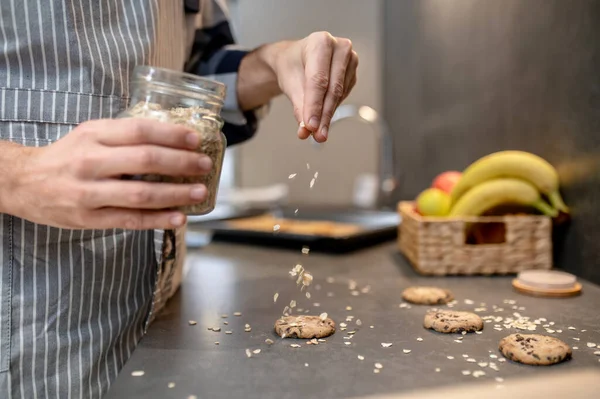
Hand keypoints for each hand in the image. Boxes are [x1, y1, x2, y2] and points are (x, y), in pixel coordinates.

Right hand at [3, 119, 212, 229]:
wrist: (23, 182)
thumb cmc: (67, 156)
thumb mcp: (90, 134)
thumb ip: (124, 136)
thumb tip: (172, 139)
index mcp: (94, 135)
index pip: (140, 130)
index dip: (172, 135)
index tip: (196, 139)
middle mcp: (91, 161)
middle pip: (145, 160)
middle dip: (181, 163)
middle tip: (204, 165)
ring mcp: (89, 192)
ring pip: (140, 194)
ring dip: (175, 194)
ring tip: (199, 193)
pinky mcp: (89, 218)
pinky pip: (130, 220)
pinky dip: (158, 220)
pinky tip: (178, 218)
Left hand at [272, 32, 358, 142]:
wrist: (295, 59)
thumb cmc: (292, 65)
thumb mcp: (289, 84)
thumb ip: (299, 107)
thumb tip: (307, 130)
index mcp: (320, 42)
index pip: (318, 80)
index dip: (315, 106)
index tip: (311, 126)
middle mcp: (339, 47)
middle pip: (332, 88)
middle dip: (324, 115)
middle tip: (317, 135)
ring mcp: (349, 59)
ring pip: (339, 94)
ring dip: (329, 115)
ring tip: (318, 131)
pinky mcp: (353, 72)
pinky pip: (344, 95)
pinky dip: (333, 108)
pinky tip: (324, 114)